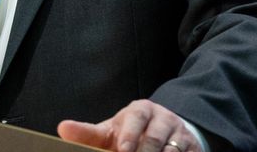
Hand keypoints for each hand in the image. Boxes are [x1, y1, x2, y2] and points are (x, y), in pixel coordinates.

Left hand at [57, 99, 199, 151]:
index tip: (123, 150)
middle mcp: (163, 118)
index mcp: (141, 110)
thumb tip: (62, 129)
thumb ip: (88, 133)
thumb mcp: (110, 131)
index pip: (136, 119)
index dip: (130, 135)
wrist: (166, 132)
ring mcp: (180, 134)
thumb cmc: (130, 133)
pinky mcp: (194, 148)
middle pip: (154, 139)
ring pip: (172, 151)